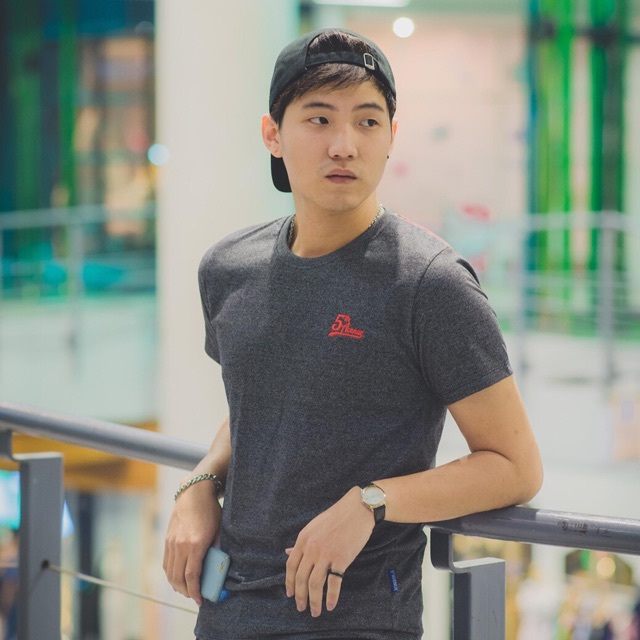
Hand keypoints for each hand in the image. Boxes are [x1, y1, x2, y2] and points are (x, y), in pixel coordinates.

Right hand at [163, 479, 221, 605]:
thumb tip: (221, 568)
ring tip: (187, 589)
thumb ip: (219, 549)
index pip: (192, 576)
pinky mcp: (167, 540)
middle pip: (179, 578)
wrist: (194, 493)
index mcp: (195, 544)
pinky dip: (171, 574)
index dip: (196, 591)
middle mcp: (180, 546)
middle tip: (195, 596)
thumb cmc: (210, 511)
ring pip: (170, 572)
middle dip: (186, 591)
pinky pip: (166, 563)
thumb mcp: (219, 530)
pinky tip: (177, 577)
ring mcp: (172, 543)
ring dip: (177, 585)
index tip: (201, 600)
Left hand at [285, 487, 373, 617]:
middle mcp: (312, 548)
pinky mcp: (341, 559)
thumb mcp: (314, 527)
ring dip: (314, 601)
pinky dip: (331, 597)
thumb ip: (302, 542)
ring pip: (314, 584)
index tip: (290, 594)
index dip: (289, 582)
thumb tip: (287, 552)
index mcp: (303, 539)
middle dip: (300, 597)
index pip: (291, 566)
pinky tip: (330, 605)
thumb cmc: (336, 517)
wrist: (357, 510)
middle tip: (301, 608)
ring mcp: (326, 554)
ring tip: (315, 612)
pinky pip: (333, 583)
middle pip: (301, 578)